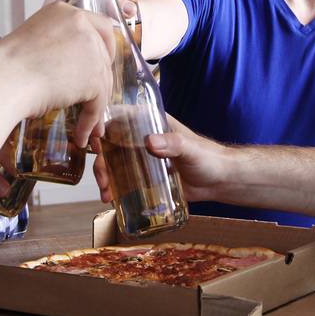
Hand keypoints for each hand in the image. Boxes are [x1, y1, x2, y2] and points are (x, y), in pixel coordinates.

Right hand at [0, 2, 113, 146]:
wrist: (1, 82)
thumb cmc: (5, 67)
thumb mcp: (33, 42)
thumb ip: (57, 46)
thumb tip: (73, 68)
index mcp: (64, 12)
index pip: (100, 26)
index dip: (103, 47)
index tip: (101, 63)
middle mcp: (81, 25)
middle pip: (104, 55)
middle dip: (100, 81)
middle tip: (95, 98)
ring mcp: (90, 50)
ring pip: (103, 82)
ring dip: (95, 106)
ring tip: (87, 126)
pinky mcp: (94, 77)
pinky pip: (97, 103)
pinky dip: (90, 121)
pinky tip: (81, 134)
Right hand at [93, 115, 233, 203]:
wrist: (220, 181)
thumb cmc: (209, 158)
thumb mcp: (190, 148)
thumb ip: (173, 144)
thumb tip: (150, 143)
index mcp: (152, 124)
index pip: (122, 117)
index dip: (103, 125)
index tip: (93, 140)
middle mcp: (143, 139)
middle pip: (113, 144)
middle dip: (102, 161)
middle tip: (103, 179)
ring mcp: (143, 159)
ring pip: (115, 163)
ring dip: (106, 176)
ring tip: (106, 194)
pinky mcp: (147, 177)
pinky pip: (126, 180)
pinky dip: (115, 188)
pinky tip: (111, 198)